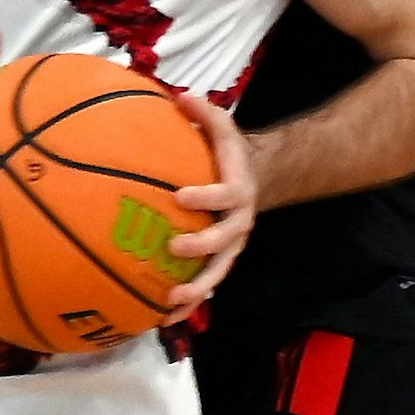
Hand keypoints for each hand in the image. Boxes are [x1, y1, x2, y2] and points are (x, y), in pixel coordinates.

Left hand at [162, 93, 258, 324]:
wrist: (256, 180)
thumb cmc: (229, 152)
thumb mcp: (222, 128)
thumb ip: (204, 113)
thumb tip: (180, 95)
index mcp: (238, 191)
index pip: (226, 195)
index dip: (206, 197)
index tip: (180, 195)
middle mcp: (238, 224)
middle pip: (226, 243)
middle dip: (201, 248)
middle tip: (173, 248)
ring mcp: (231, 247)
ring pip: (217, 274)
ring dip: (195, 291)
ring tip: (167, 304)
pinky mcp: (219, 262)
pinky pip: (205, 285)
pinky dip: (187, 304)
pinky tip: (158, 319)